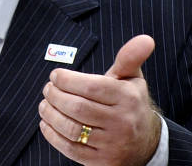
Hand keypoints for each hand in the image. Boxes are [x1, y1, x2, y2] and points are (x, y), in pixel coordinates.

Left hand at [38, 35, 160, 165]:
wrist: (146, 144)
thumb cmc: (131, 104)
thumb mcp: (133, 80)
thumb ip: (130, 57)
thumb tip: (146, 39)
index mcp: (128, 99)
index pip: (92, 86)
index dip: (67, 80)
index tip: (55, 75)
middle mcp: (122, 122)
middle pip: (78, 107)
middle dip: (56, 96)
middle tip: (48, 89)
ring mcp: (112, 145)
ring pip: (72, 129)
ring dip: (51, 115)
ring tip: (44, 104)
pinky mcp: (101, 162)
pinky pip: (70, 149)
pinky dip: (53, 135)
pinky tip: (46, 123)